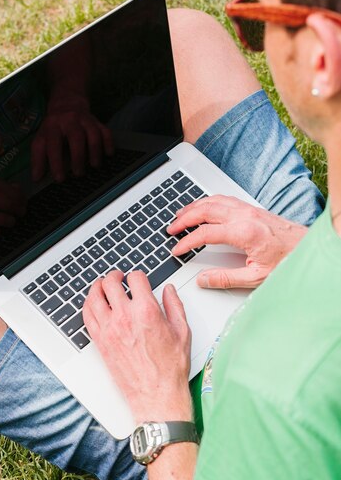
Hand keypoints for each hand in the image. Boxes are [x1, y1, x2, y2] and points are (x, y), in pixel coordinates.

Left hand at [31, 95, 113, 181]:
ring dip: (95, 151)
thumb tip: (36, 178)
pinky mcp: (98, 122)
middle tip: (78, 174)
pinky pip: (106, 132)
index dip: (56, 162)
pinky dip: (109, 144)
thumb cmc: (53, 126)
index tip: (60, 179)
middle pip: (76, 137)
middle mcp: (69, 120)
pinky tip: (108, 155)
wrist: (67, 102)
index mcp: (53, 125)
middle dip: (78, 157)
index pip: (53, 144)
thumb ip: (38, 157)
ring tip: (94, 166)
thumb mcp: (41, 138)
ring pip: (93, 134)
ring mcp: (86, 120)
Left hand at [83, 270, 192, 423]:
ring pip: (94, 297)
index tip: (138, 279)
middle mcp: (125, 318)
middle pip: (110, 283)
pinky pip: (87, 316)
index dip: (137, 275)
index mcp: (147, 311)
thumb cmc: (170, 368)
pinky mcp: (100, 342)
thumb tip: (169, 291)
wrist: (157, 395)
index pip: (135, 279)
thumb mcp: (182, 332)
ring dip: (98, 287)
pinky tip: (94, 304)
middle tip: (118, 277)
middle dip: (115, 276)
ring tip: (102, 286)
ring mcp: (109, 329)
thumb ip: (174, 306)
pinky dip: (88, 305)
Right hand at [167, 195, 306, 288]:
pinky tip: (202, 207)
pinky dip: (208, 202)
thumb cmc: (288, 260)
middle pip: (205, 211)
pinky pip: (224, 199)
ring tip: (180, 215)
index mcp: (244, 232)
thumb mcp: (256, 277)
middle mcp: (245, 216)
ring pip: (214, 201)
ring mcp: (249, 209)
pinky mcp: (252, 208)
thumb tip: (204, 280)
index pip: (205, 234)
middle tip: (171, 229)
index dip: (187, 241)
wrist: (308, 248)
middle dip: (184, 219)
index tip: (177, 249)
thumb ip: (226, 278)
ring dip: (194, 207)